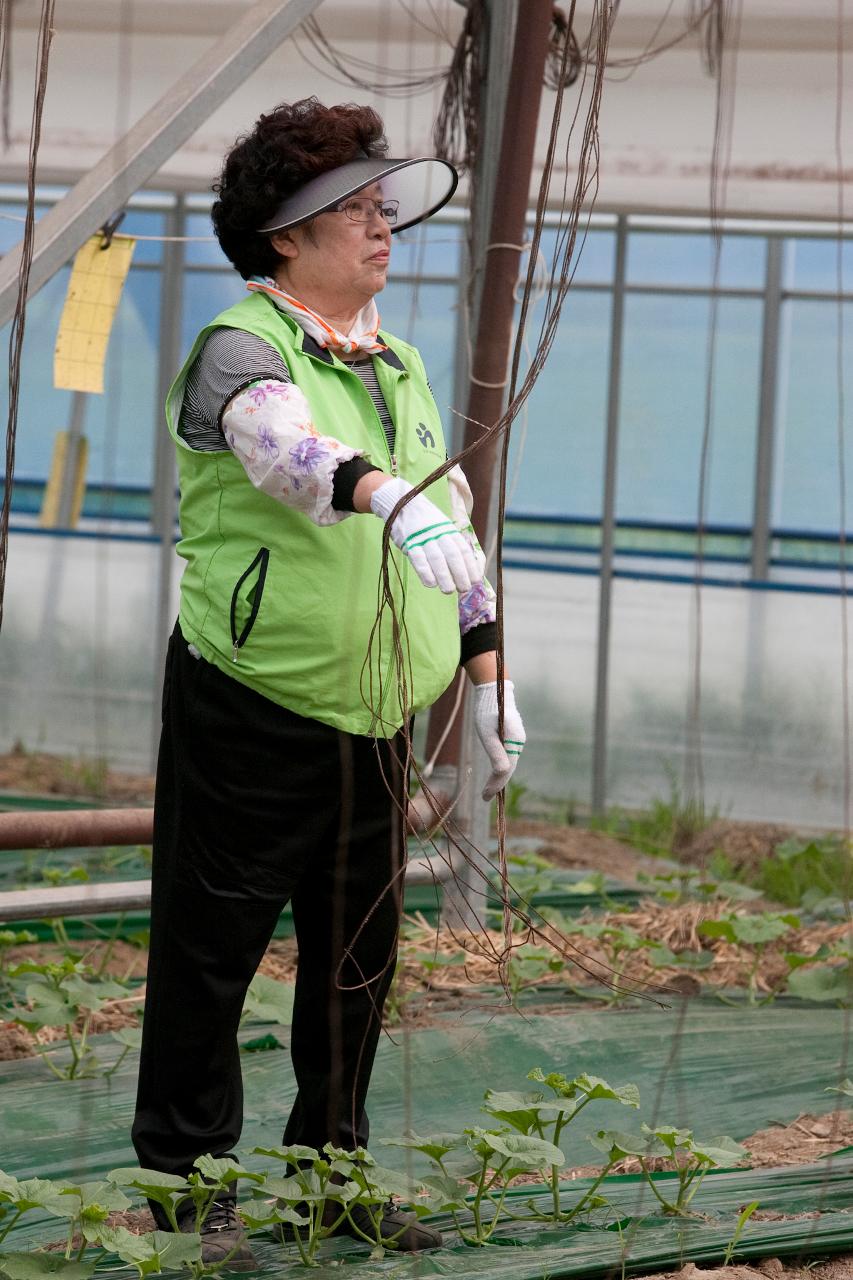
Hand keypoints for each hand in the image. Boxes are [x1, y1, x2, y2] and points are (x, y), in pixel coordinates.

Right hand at [370, 477, 484, 593]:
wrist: (402, 505)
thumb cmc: (426, 523)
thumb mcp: (443, 528)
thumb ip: (453, 544)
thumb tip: (467, 568)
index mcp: (449, 530)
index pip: (463, 549)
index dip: (471, 566)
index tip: (476, 580)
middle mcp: (439, 533)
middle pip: (453, 555)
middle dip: (460, 574)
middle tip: (465, 589)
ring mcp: (423, 538)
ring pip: (437, 559)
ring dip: (445, 576)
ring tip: (449, 590)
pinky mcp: (408, 543)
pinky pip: (418, 559)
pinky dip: (425, 572)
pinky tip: (431, 584)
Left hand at [472, 680, 525, 800]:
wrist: (494, 690)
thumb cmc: (486, 709)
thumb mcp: (486, 731)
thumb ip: (495, 751)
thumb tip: (502, 773)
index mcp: (515, 740)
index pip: (506, 769)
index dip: (496, 785)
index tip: (485, 797)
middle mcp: (519, 741)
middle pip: (509, 768)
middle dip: (497, 784)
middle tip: (484, 798)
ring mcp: (517, 739)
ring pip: (509, 762)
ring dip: (499, 777)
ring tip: (487, 791)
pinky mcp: (513, 736)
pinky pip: (508, 755)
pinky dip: (500, 767)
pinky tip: (493, 774)